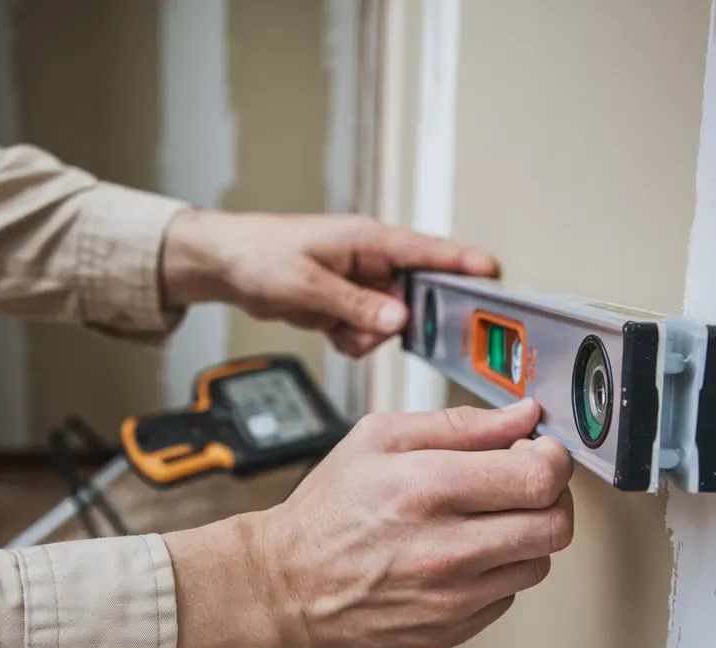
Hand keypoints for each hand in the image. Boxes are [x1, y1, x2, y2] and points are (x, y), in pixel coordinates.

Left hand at [159, 209, 498, 355]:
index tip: (492, 273)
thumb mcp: (308, 283)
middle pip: (413, 294)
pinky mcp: (344, 305)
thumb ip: (355, 304)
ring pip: (389, 320)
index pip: (427, 251)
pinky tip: (331, 331)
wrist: (223, 264)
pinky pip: (367, 332)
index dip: (462, 262)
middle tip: (385, 327)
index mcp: (367, 240)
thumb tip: (398, 321)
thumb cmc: (259, 255)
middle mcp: (369, 261)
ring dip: (370, 333)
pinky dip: (354, 339)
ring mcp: (358, 284)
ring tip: (339, 326)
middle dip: (401, 318)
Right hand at [163, 399, 572, 647]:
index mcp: (430, 488)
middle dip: (550, 497)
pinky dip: (497, 572)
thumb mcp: (380, 438)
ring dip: (525, 536)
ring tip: (485, 520)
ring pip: (539, 563)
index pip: (540, 478)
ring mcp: (452, 596)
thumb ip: (460, 424)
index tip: (538, 453)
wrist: (288, 583)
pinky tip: (462, 554)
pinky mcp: (452, 629)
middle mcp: (448, 547)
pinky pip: (508, 595)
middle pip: (555, 525)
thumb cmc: (329, 508)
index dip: (552, 460)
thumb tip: (521, 416)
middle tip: (523, 485)